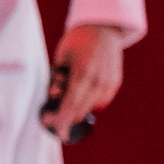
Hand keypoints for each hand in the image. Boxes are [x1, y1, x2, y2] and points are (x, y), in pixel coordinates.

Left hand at [46, 22, 125, 140]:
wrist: (102, 29)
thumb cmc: (75, 42)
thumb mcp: (60, 59)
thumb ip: (57, 79)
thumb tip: (53, 97)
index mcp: (83, 74)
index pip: (71, 105)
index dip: (63, 121)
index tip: (57, 133)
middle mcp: (100, 81)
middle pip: (80, 110)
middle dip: (64, 117)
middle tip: (48, 117)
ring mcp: (110, 84)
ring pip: (90, 107)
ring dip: (75, 107)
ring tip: (66, 89)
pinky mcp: (115, 84)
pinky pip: (99, 101)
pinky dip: (87, 101)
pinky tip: (80, 88)